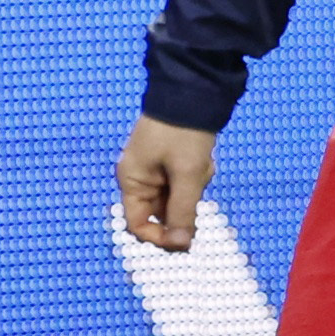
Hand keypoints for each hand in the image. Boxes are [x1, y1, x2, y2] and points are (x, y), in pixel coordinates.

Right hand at [118, 114, 217, 248]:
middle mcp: (139, 177)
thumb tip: (181, 246)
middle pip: (162, 211)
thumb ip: (182, 212)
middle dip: (184, 202)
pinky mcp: (170, 161)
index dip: (160, 237)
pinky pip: (184, 181)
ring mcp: (155, 169)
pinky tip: (202, 157)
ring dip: (193, 187)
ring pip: (178, 197)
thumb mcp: (186, 175)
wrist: (193, 89)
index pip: (137, 225)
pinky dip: (196, 175)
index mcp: (132, 181)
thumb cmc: (183, 133)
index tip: (185, 238)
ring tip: (200, 162)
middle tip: (196, 179)